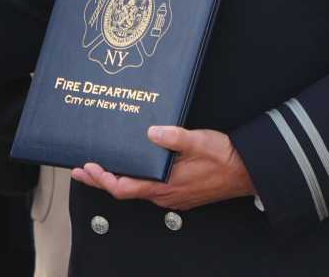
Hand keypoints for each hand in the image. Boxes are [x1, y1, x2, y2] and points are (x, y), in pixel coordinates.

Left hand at [71, 126, 253, 210]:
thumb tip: (150, 132)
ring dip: (117, 179)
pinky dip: (134, 179)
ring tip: (101, 166)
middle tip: (81, 170)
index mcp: (165, 186)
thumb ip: (173, 136)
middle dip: (101, 180)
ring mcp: (172, 196)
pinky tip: (132, 167)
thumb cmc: (224, 158)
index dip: (103, 179)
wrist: (248, 171)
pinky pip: (150, 188)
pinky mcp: (179, 192)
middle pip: (125, 191)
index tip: (89, 168)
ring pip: (137, 190)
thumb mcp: (197, 141)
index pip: (124, 188)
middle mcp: (165, 195)